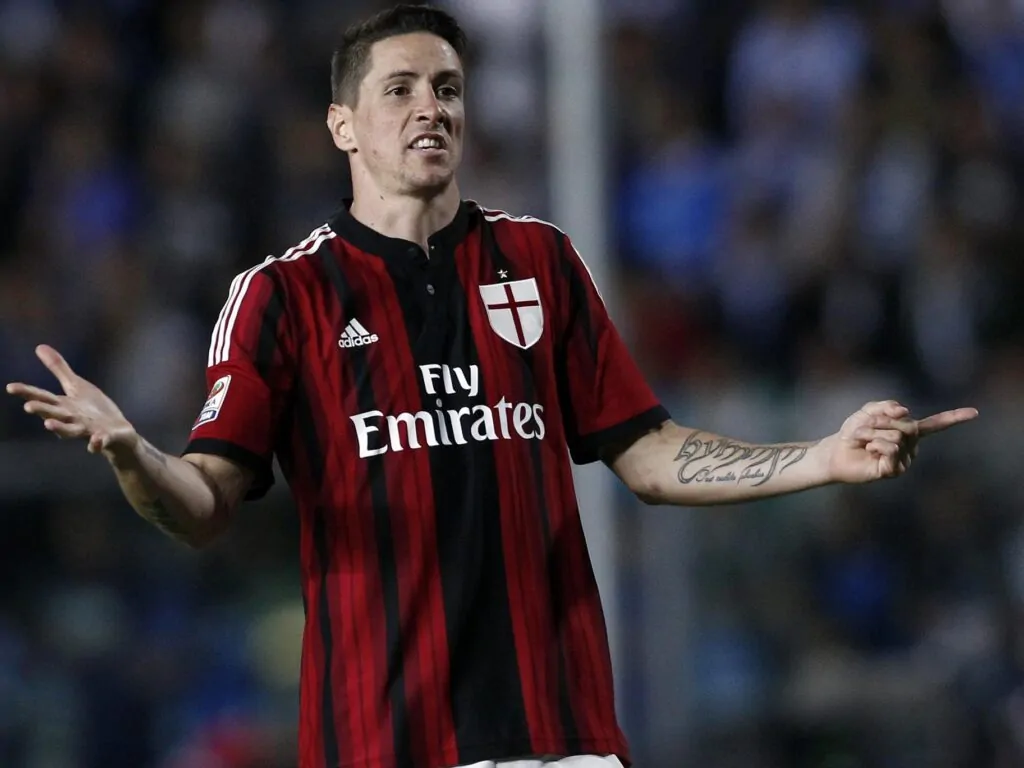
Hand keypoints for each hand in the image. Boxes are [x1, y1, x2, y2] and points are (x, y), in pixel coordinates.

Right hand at [5, 344, 138, 461]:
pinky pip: (100, 442)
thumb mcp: (76, 386)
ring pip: (71, 431)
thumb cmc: (92, 409)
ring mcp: (88, 430)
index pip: (43, 397)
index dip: (27, 392)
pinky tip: (96, 440)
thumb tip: (39, 346)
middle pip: (54, 414)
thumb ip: (59, 369)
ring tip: (48, 425)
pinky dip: (97, 443)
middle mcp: (72, 419)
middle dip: (42, 410)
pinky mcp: (105, 438)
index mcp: (64, 406)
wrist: (117, 434)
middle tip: (29, 406)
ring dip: (60, 429)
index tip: (10, 387)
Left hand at [820, 400, 977, 483]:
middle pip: (908, 426)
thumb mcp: (868, 412)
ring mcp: (904, 460)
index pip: (934, 424)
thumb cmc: (854, 433)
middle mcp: (911, 446)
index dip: (954, 418)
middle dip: (882, 422)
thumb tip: (906, 410)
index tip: (975, 412)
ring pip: (896, 436)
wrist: (835, 452)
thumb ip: (887, 406)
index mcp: (909, 431)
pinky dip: (874, 445)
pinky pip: (890, 449)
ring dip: (872, 433)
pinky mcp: (893, 471)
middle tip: (865, 429)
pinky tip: (869, 451)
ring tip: (863, 441)